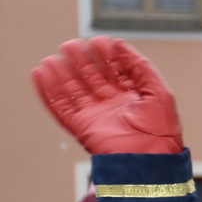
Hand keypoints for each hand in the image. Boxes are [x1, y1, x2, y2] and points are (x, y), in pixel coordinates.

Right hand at [31, 37, 182, 154]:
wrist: (150, 159)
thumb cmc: (161, 130)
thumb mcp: (158, 91)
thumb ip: (140, 66)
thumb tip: (119, 44)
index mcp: (132, 98)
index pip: (114, 72)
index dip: (105, 57)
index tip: (98, 42)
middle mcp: (112, 106)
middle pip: (91, 78)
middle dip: (80, 61)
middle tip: (71, 45)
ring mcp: (96, 116)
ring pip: (73, 91)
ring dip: (61, 74)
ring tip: (52, 58)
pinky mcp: (82, 127)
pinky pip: (61, 107)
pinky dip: (49, 92)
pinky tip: (41, 75)